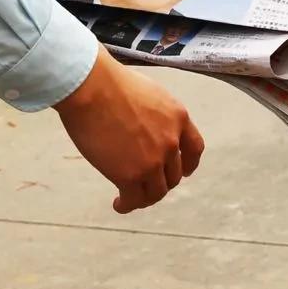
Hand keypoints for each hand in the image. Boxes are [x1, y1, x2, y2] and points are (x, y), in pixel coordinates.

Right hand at [54, 48, 204, 213]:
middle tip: (145, 182)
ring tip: (130, 197)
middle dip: (161, 180)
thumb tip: (145, 128)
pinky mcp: (131, 175)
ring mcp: (153, 160)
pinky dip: (127, 205)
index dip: (189, 164)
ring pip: (157, 191)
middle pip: (174, 174)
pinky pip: (134, 200)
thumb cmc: (111, 83)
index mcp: (178, 117)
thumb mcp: (149, 93)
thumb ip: (156, 115)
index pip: (195, 148)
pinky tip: (118, 203)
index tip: (184, 172)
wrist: (92, 88)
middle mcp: (171, 141)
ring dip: (145, 197)